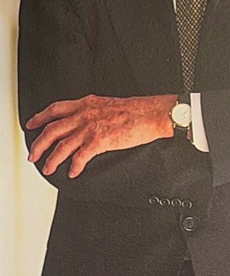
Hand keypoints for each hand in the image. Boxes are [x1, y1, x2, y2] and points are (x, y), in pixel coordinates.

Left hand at [26, 93, 175, 177]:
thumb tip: (87, 121)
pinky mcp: (100, 141)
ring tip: (47, 168)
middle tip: (33, 154)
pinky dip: (73, 166)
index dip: (40, 117)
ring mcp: (91, 127)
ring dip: (51, 159)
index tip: (31, 124)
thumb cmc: (137, 110)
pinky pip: (80, 157)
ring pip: (61, 145)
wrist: (152, 113)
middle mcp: (85, 114)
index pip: (55, 109)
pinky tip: (73, 172)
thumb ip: (94, 111)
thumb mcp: (109, 104)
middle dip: (38, 144)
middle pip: (52, 129)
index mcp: (87, 103)